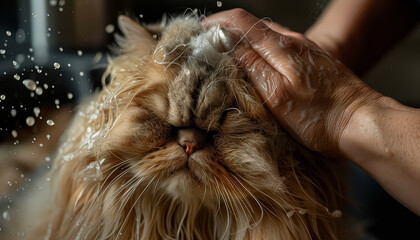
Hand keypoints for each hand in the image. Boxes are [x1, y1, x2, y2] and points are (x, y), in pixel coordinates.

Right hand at [204, 9, 382, 155]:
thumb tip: (227, 44)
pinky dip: (260, 51)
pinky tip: (257, 66)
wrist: (361, 122)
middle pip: (252, 26)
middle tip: (207, 48)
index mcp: (281, 47)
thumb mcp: (278, 94)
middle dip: (226, 32)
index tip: (198, 33)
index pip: (241, 21)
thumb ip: (252, 66)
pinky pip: (278, 48)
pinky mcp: (310, 61)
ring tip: (226, 58)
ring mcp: (303, 50)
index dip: (217, 23)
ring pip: (265, 37)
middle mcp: (292, 42)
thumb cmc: (320, 116)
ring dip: (243, 41)